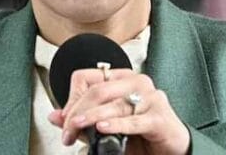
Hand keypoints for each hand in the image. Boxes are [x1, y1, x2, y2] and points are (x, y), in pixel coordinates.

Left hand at [48, 68, 190, 154]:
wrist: (171, 149)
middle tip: (68, 130)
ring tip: (78, 128)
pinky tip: (102, 128)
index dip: (71, 98)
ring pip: (114, 105)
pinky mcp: (159, 116)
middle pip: (98, 90)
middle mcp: (136, 82)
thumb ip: (82, 120)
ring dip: (92, 119)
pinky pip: (134, 120)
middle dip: (78, 111)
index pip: (87, 78)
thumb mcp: (106, 126)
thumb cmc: (141, 134)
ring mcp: (150, 97)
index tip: (64, 118)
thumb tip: (54, 116)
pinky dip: (116, 125)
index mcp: (122, 78)